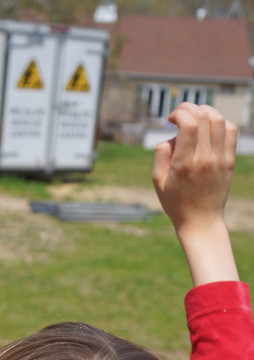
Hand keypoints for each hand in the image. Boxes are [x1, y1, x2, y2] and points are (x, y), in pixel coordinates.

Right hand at [152, 103, 239, 286]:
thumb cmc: (176, 203)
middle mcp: (205, 159)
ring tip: (195, 116)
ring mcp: (220, 159)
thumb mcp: (158, 182)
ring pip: (219, 120)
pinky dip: (220, 121)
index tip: (171, 119)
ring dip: (205, 111)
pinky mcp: (229, 161)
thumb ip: (161, 155)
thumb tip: (171, 136)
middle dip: (190, 108)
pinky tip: (209, 126)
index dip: (179, 113)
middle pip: (204, 117)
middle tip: (180, 113)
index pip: (189, 124)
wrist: (201, 222)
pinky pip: (230, 131)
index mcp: (185, 164)